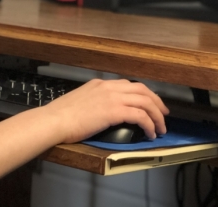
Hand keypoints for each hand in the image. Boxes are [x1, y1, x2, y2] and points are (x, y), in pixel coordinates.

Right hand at [44, 79, 168, 143]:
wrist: (54, 120)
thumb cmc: (61, 116)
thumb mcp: (80, 101)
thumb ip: (94, 102)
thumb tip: (103, 113)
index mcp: (100, 84)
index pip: (129, 85)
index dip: (145, 94)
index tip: (152, 104)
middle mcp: (108, 87)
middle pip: (142, 90)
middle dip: (157, 103)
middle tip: (163, 115)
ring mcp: (111, 97)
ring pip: (146, 101)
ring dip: (157, 116)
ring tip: (160, 128)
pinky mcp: (114, 111)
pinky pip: (140, 116)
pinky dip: (149, 125)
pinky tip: (150, 134)